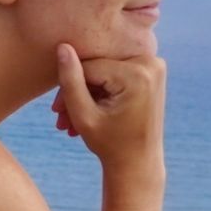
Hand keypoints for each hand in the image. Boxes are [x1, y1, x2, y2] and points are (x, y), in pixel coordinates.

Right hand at [54, 45, 165, 177]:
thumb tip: (63, 46)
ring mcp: (154, 65)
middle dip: (77, 90)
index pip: (89, 67)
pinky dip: (102, 90)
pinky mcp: (151, 70)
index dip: (69, 86)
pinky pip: (116, 72)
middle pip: (98, 66)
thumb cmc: (111, 146)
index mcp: (137, 74)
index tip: (57, 111)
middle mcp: (151, 63)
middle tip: (61, 116)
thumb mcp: (84, 116)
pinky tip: (88, 110)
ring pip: (105, 70)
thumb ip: (71, 82)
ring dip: (87, 92)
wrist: (139, 164)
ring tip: (70, 119)